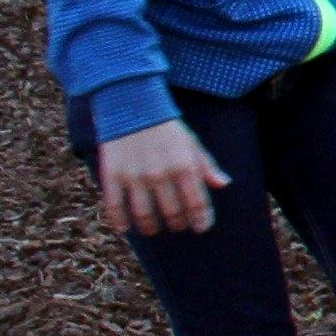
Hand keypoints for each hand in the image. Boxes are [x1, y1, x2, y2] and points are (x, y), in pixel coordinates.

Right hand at [96, 119, 225, 238]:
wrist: (132, 105)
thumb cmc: (166, 127)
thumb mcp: (192, 142)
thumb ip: (206, 165)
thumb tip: (223, 184)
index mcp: (184, 166)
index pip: (197, 202)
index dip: (201, 219)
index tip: (202, 228)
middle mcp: (161, 174)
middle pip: (172, 212)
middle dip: (178, 223)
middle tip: (178, 226)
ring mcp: (135, 176)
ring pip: (145, 214)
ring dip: (151, 227)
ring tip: (154, 229)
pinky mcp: (112, 175)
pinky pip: (115, 206)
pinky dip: (120, 221)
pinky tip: (125, 228)